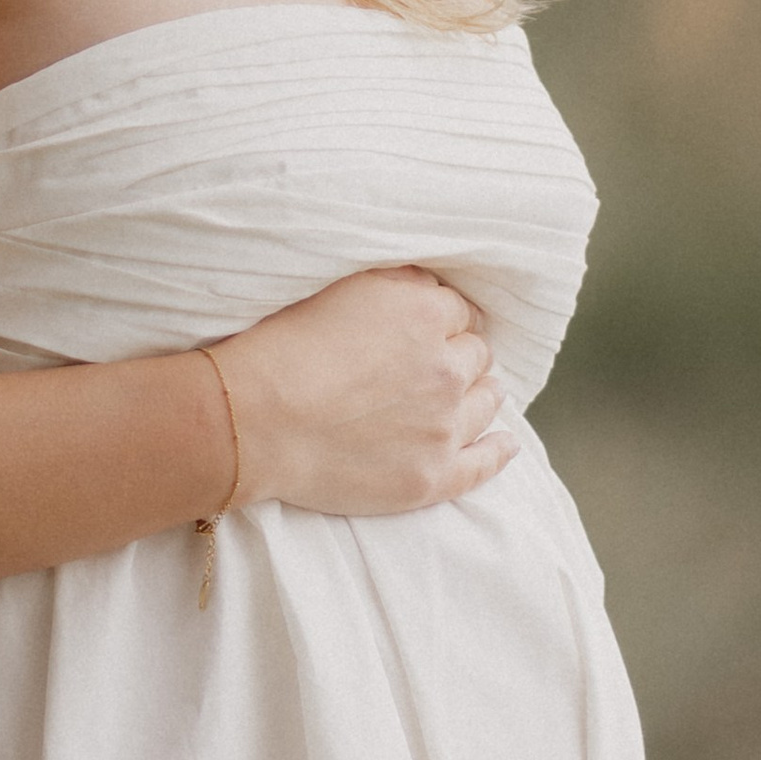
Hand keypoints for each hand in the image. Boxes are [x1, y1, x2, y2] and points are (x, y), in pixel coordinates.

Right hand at [211, 267, 514, 519]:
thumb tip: (429, 286)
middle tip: (434, 364)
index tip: (429, 329)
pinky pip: (483, 465)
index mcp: (426, 314)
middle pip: (476, 355)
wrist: (256, 420)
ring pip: (486, 402)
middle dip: (459, 355)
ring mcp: (443, 426)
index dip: (442, 320)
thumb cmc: (284, 347)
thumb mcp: (343, 287)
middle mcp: (446, 368)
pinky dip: (498, 453)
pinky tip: (504, 444)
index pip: (458, 311)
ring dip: (480, 394)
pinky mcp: (432, 476)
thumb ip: (397, 284)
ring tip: (469, 396)